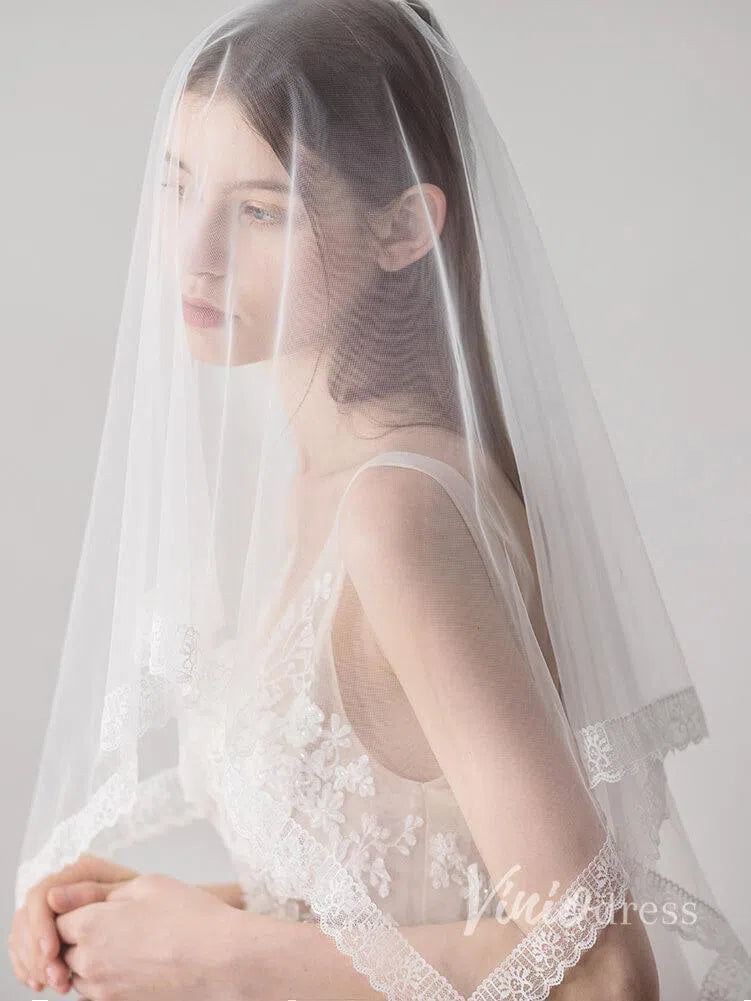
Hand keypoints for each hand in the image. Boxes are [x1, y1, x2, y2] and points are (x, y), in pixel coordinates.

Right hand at [8, 853, 139, 992]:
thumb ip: (91, 894)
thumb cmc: (153, 900)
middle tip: (57, 978)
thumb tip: (54, 897)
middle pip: (28, 918)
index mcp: (80, 871)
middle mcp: (64, 885)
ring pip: (23, 934)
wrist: (166, 915)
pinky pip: (26, 947)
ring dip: (31, 963)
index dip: (41, 926)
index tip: (52, 954)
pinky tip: (41, 981)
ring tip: (55, 983)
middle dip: (36, 953)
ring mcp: (56, 908)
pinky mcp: (54, 929)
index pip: (41, 896)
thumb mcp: (130, 893)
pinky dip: (28, 966)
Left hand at [52, 872, 244, 1000]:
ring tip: (124, 941)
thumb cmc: (190, 916)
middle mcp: (90, 963)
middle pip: (62, 950)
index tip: (93, 903)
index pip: (56, 920)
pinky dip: (104, 977)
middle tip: (110, 920)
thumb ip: (99, 891)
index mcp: (92, 926)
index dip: (72, 909)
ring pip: (77, 975)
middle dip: (76, 935)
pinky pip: (97, 992)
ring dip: (88, 959)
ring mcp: (105, 990)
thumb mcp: (147, 885)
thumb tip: (65, 897)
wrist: (222, 960)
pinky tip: (134, 961)